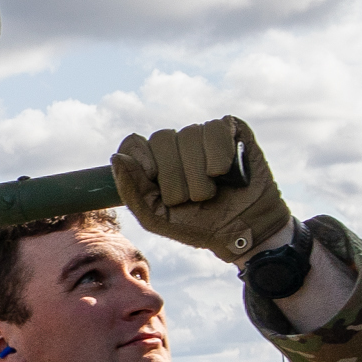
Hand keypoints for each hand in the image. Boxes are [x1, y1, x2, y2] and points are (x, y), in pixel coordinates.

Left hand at [113, 116, 290, 261]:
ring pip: (189, 135)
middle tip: (193, 199)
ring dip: (201, 174)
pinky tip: (228, 173)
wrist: (243, 232)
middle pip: (161, 139)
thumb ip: (132, 190)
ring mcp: (202, 135)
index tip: (160, 188)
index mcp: (154, 160)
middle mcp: (176, 143)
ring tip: (213, 191)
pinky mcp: (229, 129)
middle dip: (177, 178)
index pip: (134, 144)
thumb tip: (117, 157)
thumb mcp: (156, 217)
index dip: (145, 166)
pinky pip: (215, 129)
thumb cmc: (199, 225)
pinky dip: (220, 156)